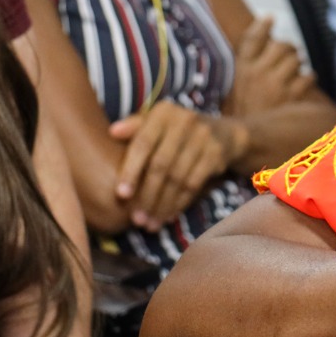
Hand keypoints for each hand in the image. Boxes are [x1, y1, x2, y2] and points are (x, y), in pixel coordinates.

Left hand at [110, 101, 244, 229]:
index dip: (131, 170)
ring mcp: (202, 137)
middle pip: (161, 165)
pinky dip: (179, 204)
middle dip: (147, 195)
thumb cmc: (176, 131)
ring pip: (177, 179)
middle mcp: (184, 121)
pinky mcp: (215, 154)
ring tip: (150, 224)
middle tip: (136, 219)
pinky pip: (193, 184)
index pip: (143, 143)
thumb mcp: (156, 123)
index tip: (121, 195)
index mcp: (163, 112)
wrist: (223, 134)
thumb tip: (112, 131)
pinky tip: (168, 216)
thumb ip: (134, 127)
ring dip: (162, 205)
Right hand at [226, 15, 309, 115]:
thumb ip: (246, 65)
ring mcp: (274, 83)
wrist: (247, 142)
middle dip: (289, 49)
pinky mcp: (290, 97)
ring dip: (299, 64)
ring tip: (295, 72)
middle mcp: (256, 72)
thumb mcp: (234, 88)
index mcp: (240, 69)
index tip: (270, 18)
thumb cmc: (243, 114)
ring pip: (296, 59)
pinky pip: (308, 77)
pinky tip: (304, 84)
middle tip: (290, 55)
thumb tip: (260, 39)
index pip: (251, 39)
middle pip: (280, 46)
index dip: (262, 26)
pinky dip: (309, 78)